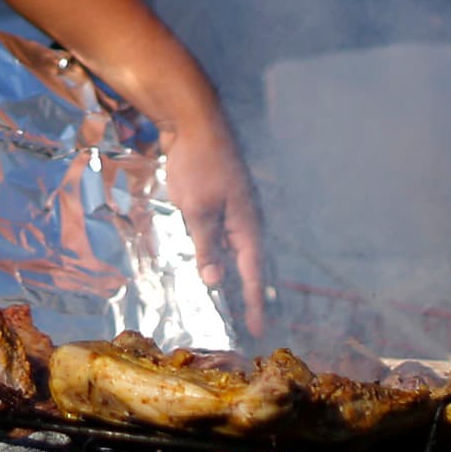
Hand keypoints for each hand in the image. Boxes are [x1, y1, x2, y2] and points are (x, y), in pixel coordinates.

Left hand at [158, 101, 270, 338]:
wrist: (193, 121)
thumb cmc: (197, 165)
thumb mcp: (196, 210)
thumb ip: (206, 246)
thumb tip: (215, 280)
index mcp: (245, 223)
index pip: (252, 272)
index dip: (254, 302)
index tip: (257, 330)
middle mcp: (244, 217)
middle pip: (247, 263)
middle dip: (246, 293)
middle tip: (246, 324)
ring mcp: (232, 206)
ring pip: (232, 248)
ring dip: (230, 272)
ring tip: (228, 301)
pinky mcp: (218, 197)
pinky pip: (221, 232)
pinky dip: (218, 251)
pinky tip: (210, 260)